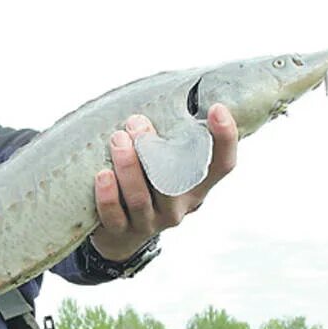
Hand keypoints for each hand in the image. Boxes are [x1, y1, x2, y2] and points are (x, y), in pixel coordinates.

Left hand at [89, 103, 237, 260]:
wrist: (118, 236)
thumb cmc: (143, 186)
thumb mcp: (163, 167)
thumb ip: (167, 141)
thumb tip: (163, 92)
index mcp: (195, 187)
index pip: (222, 166)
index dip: (225, 139)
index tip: (218, 108)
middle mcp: (178, 207)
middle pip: (173, 180)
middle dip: (153, 148)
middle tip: (135, 121)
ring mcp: (150, 222)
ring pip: (141, 197)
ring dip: (129, 167)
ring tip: (117, 140)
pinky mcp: (122, 232)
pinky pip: (114, 216)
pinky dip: (108, 196)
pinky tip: (102, 175)